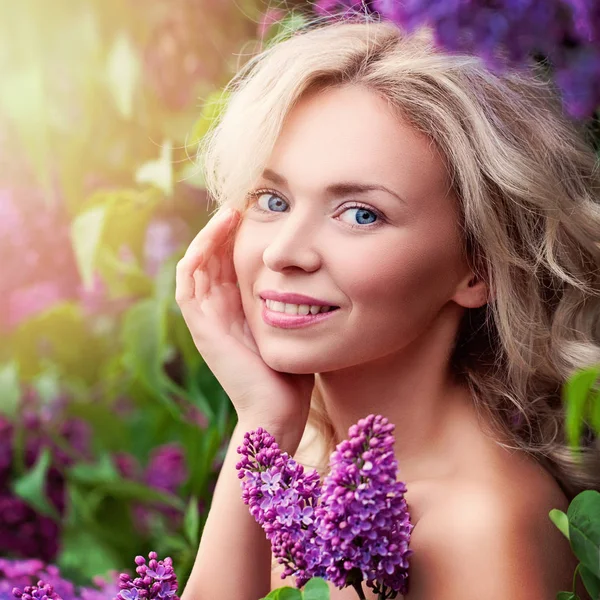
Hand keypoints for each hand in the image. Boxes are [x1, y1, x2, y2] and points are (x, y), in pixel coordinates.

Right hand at [175, 207, 314, 443]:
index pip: (228, 262)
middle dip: (223, 229)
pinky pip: (188, 283)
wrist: (279, 411)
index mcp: (236, 310)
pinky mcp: (200, 327)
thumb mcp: (293, 326)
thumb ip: (293, 302)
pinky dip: (196, 256)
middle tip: (243, 201)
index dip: (237, 235)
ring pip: (195, 264)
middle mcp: (217, 311)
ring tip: (230, 211)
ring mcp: (206, 319)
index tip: (258, 211)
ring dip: (209, 235)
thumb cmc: (292, 373)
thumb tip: (316, 273)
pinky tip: (215, 234)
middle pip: (211, 258)